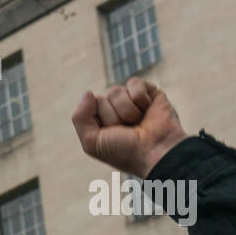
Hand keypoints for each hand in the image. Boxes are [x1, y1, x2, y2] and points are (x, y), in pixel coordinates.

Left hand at [72, 77, 187, 177]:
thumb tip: (88, 92)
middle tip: (127, 130)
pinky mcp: (149, 92)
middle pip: (102, 98)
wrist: (155, 151)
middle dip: (113, 117)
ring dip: (126, 111)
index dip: (100, 120)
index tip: (112, 135)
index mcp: (100, 121)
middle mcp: (115, 109)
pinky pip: (134, 83)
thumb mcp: (92, 142)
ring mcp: (131, 100)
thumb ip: (80, 118)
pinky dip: (139, 97)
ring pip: (116, 91)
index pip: (89, 106)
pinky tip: (147, 109)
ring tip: (138, 122)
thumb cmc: (124, 151)